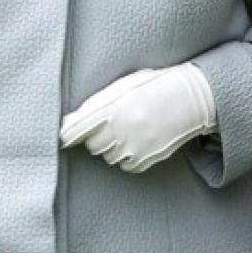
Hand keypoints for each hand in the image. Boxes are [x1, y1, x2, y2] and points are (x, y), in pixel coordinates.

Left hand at [59, 62, 216, 173]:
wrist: (189, 99)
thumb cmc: (152, 88)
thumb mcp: (123, 86)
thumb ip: (95, 104)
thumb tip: (67, 124)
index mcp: (114, 106)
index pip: (79, 127)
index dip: (67, 135)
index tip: (62, 139)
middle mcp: (123, 127)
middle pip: (93, 145)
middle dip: (97, 137)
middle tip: (112, 125)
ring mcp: (136, 145)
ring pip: (108, 157)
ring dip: (113, 147)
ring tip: (130, 130)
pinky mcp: (148, 158)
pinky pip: (126, 166)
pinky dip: (128, 157)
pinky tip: (139, 141)